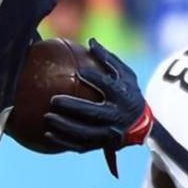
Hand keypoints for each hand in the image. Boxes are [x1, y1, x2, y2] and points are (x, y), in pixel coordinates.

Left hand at [41, 40, 152, 159]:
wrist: (141, 126)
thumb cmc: (128, 93)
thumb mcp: (126, 75)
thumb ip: (108, 60)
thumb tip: (90, 41)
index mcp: (123, 96)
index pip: (108, 86)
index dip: (95, 78)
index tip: (79, 71)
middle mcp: (116, 116)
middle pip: (93, 113)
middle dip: (74, 107)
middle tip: (53, 100)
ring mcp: (109, 134)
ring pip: (85, 133)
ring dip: (64, 127)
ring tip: (46, 118)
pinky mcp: (100, 145)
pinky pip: (80, 146)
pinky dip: (63, 142)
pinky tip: (47, 135)